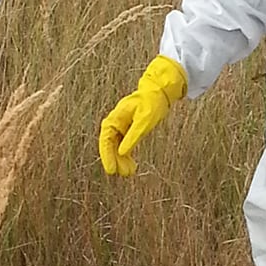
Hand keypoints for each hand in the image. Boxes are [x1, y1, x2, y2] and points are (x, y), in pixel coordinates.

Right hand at [98, 56, 187, 176]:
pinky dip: (126, 155)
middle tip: (124, 173)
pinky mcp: (127, 129)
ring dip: (120, 160)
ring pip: (116, 147)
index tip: (111, 170)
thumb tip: (122, 152)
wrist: (159, 91)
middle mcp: (114, 123)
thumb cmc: (151, 103)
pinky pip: (122, 145)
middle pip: (110, 146)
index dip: (107, 156)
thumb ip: (133, 136)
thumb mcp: (144, 121)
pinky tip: (131, 164)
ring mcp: (120, 126)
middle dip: (115, 160)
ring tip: (129, 172)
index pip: (106, 140)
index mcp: (115, 118)